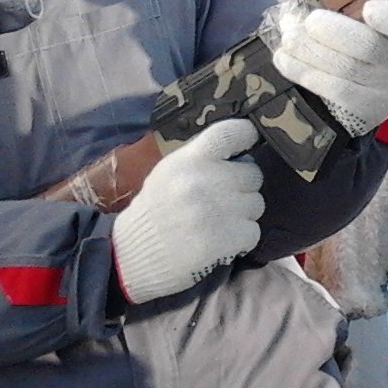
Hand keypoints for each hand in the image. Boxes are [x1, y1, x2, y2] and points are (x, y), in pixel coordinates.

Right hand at [110, 119, 263, 303]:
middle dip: (243, 187)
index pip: (232, 133)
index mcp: (189, 160)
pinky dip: (242, 239)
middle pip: (253, 175)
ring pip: (256, 204)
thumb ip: (201, 158)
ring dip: (243, 214)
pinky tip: (222, 240)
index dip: (247, 136)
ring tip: (219, 221)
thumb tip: (240, 151)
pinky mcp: (222, 240)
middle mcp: (203, 181)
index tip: (249, 143)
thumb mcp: (169, 172)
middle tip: (223, 199)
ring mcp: (214, 211)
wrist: (131, 254)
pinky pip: (252, 232)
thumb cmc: (154, 210)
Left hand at [267, 0, 387, 136]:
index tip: (369, 8)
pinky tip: (285, 59)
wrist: (366, 82)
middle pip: (369, 46)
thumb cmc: (363, 33)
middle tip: (307, 21)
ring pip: (345, 69)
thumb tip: (307, 2)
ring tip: (288, 37)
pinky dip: (304, 72)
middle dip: (331, 31)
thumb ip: (349, 1)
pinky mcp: (366, 110)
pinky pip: (333, 90)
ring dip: (309, 50)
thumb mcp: (365, 12)